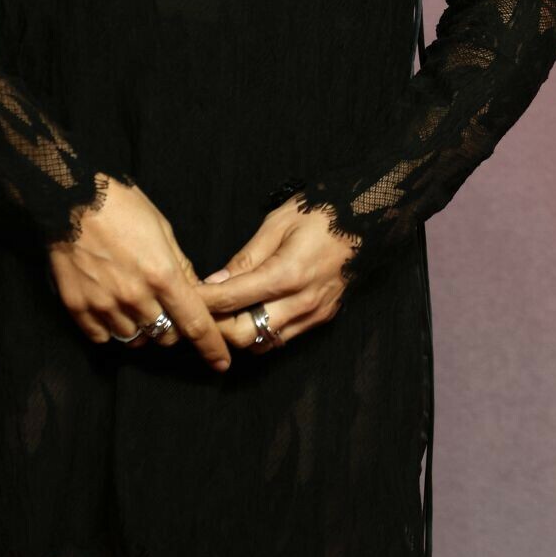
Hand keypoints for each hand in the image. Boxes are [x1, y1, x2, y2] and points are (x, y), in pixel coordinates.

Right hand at [47, 178, 231, 371]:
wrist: (70, 197)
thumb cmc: (121, 205)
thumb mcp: (163, 229)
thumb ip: (180, 266)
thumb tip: (194, 291)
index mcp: (162, 275)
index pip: (195, 324)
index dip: (212, 347)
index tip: (221, 363)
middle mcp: (135, 296)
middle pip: (165, 336)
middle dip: (172, 328)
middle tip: (165, 308)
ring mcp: (104, 304)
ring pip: (134, 339)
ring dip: (141, 329)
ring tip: (135, 304)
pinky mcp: (78, 307)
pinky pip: (102, 336)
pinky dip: (111, 328)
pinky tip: (111, 308)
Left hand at [195, 195, 359, 353]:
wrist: (369, 218)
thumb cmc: (322, 212)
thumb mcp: (278, 223)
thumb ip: (246, 257)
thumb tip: (216, 281)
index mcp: (287, 274)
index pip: (232, 300)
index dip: (203, 302)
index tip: (186, 298)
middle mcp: (302, 302)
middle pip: (245, 335)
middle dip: (218, 327)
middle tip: (202, 311)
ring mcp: (315, 314)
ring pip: (264, 344)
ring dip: (240, 333)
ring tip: (225, 314)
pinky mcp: (323, 318)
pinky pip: (285, 338)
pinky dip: (263, 332)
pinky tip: (253, 314)